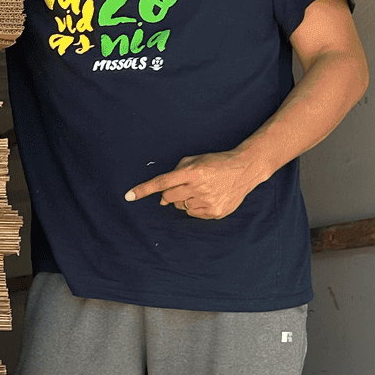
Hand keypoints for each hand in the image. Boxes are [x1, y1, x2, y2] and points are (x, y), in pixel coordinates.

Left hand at [124, 150, 264, 219]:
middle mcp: (199, 187)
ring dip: (185, 199)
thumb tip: (161, 199)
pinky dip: (196, 207)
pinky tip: (209, 197)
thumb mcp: (195, 160)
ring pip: (181, 207)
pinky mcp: (215, 212)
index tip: (128, 196)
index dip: (144, 189)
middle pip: (168, 198)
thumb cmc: (216, 162)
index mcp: (192, 172)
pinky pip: (193, 214)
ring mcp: (208, 201)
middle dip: (170, 194)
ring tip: (202, 189)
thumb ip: (174, 174)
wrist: (245, 168)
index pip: (162, 182)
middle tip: (185, 186)